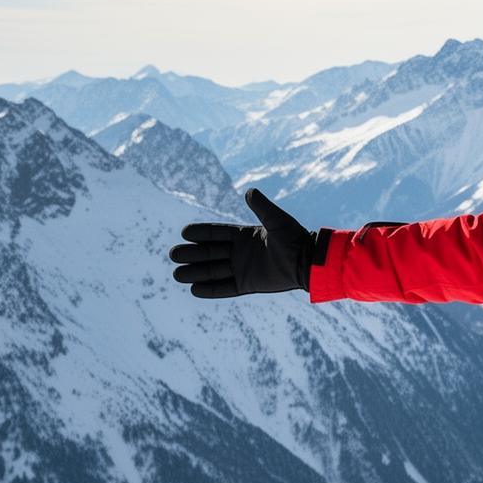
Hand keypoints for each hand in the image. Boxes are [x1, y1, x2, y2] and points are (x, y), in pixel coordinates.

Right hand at [169, 189, 321, 297]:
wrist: (308, 262)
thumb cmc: (295, 239)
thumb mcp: (277, 221)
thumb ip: (263, 208)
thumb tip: (250, 191)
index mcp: (243, 235)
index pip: (216, 234)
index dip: (201, 234)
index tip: (185, 233)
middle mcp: (240, 252)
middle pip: (209, 253)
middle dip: (192, 254)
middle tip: (173, 254)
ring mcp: (243, 269)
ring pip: (214, 271)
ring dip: (196, 273)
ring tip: (177, 275)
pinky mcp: (248, 285)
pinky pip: (225, 288)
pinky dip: (211, 290)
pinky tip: (194, 290)